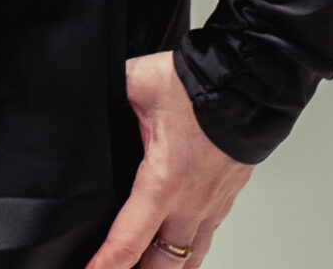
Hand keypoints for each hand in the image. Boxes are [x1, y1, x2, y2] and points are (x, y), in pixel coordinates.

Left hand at [85, 52, 253, 268]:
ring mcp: (212, 206)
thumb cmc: (197, 87)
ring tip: (145, 268)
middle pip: (163, 266)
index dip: (107, 266)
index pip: (130, 240)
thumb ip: (109, 92)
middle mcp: (191, 203)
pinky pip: (206, 239)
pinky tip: (176, 248)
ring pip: (190, 260)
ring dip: (167, 268)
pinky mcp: (226, 200)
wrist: (246, 86)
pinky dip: (189, 252)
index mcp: (164, 181)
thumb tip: (86, 91)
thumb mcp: (139, 82)